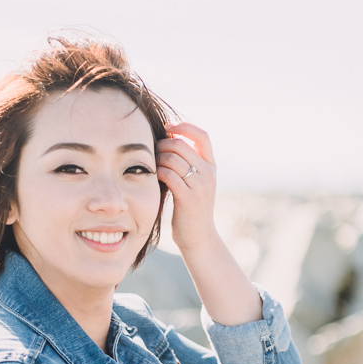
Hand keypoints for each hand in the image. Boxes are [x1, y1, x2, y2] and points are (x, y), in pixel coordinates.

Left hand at [156, 123, 216, 252]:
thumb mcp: (197, 184)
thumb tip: (169, 140)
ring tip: (151, 166)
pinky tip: (152, 177)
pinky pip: (167, 174)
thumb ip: (189, 164)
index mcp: (211, 166)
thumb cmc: (191, 210)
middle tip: (151, 152)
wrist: (199, 237)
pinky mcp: (188, 196)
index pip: (201, 135)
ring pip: (172, 158)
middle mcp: (208, 173)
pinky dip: (156, 172)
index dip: (183, 126)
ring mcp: (200, 185)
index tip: (168, 128)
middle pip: (180, 144)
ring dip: (156, 159)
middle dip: (162, 144)